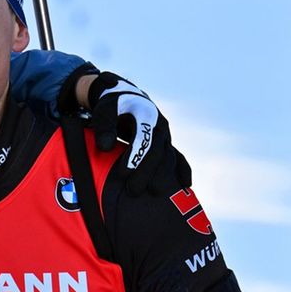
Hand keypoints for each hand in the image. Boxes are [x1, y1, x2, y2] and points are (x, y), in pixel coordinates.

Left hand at [85, 72, 192, 194]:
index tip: (124, 173)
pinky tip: (185, 186)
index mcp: (145, 115)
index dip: (135, 155)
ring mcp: (165, 136)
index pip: (143, 137)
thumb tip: (105, 147)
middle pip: (157, 152)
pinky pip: (178, 157)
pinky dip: (183, 170)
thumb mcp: (105, 110)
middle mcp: (160, 126)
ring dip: (163, 176)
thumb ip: (104, 126)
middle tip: (133, 191)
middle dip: (147, 172)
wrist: (128, 98)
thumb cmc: (114, 105)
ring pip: (168, 157)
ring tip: (154, 193)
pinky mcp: (166, 144)